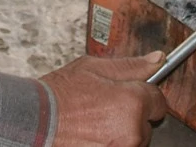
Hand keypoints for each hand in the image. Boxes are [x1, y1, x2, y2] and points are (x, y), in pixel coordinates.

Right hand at [41, 53, 168, 146]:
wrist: (36, 120)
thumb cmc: (62, 93)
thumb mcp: (94, 68)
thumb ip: (131, 66)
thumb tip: (157, 58)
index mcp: (133, 102)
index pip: (159, 101)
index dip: (143, 94)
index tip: (128, 93)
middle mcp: (133, 130)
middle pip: (147, 123)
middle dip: (132, 114)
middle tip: (105, 106)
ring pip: (135, 139)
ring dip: (123, 131)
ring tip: (96, 121)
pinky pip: (121, 146)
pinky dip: (111, 141)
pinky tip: (93, 133)